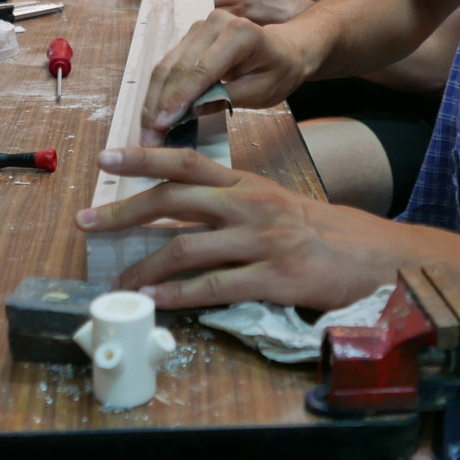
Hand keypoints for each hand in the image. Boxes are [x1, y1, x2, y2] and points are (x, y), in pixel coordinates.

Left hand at [75, 146, 424, 309]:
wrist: (373, 256)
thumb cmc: (317, 231)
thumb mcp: (271, 202)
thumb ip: (229, 200)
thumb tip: (178, 206)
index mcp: (246, 183)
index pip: (187, 161)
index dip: (144, 157)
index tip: (106, 157)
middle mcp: (249, 205)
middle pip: (174, 200)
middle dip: (124, 211)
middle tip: (86, 223)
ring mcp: (260, 242)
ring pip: (187, 247)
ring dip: (145, 266)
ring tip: (120, 281)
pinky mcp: (273, 279)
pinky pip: (215, 287)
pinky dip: (179, 295)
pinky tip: (157, 302)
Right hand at [138, 11, 308, 143]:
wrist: (285, 49)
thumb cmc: (279, 71)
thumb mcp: (261, 92)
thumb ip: (226, 99)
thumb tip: (189, 112)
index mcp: (240, 33)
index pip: (202, 70)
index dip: (179, 99)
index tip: (163, 125)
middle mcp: (215, 22)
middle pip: (178, 67)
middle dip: (160, 104)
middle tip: (149, 137)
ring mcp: (199, 26)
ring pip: (167, 65)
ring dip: (154, 99)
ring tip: (147, 130)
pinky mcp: (190, 35)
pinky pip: (169, 63)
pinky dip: (159, 90)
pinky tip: (153, 113)